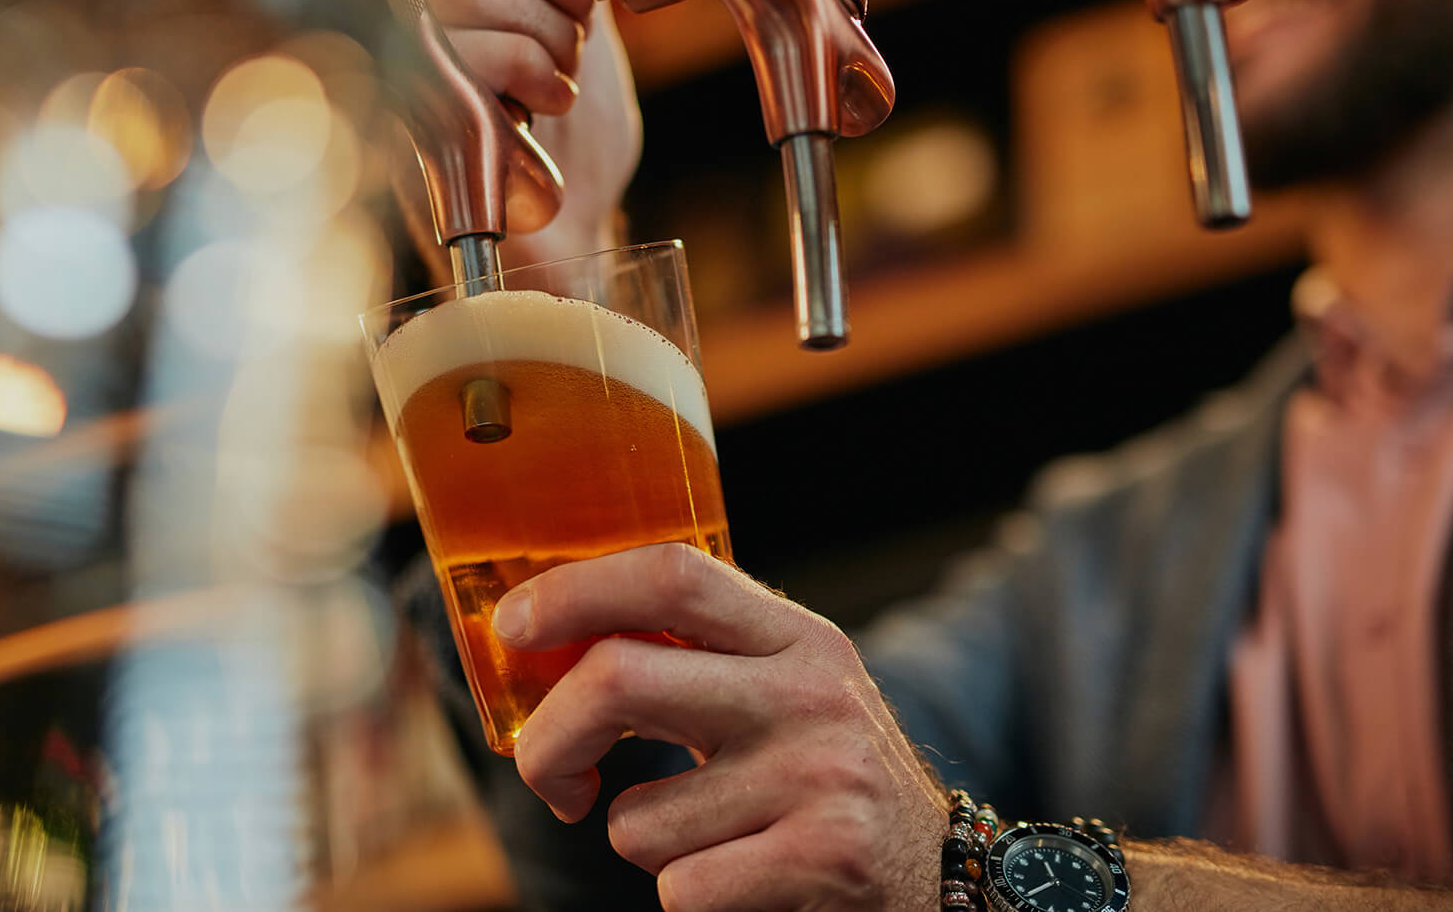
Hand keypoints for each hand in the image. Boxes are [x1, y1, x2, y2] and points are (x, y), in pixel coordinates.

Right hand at [389, 0, 642, 266]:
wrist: (563, 234)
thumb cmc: (564, 134)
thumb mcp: (568, 13)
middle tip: (575, 28)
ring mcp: (394, 60)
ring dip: (546, 30)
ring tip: (558, 74)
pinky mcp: (409, 120)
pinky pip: (471, 52)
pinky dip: (534, 70)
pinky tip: (546, 101)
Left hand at [491, 543, 951, 910]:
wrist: (941, 879)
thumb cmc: (827, 781)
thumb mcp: (787, 691)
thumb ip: (697, 656)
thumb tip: (549, 643)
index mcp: (796, 637)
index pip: (671, 574)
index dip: (572, 591)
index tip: (511, 627)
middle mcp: (810, 693)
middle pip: (618, 677)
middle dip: (548, 739)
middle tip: (550, 777)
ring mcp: (818, 775)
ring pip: (637, 817)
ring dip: (646, 845)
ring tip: (715, 840)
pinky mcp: (822, 859)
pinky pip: (679, 887)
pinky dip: (688, 897)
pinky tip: (745, 880)